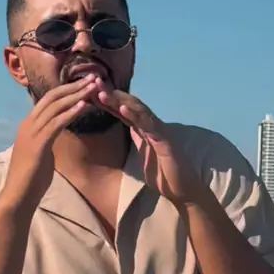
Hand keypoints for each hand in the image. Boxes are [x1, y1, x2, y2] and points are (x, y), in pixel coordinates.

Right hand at [2, 77, 98, 213]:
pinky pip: (57, 123)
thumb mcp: (41, 151)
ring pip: (56, 106)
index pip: (49, 100)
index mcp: (29, 124)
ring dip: (77, 95)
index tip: (86, 83)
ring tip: (94, 87)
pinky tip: (84, 105)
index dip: (68, 89)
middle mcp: (29, 124)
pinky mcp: (39, 143)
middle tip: (95, 78)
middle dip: (75, 86)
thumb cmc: (32, 178)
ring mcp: (32, 132)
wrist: (19, 195)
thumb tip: (58, 130)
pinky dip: (71, 112)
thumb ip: (48, 137)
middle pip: (53, 97)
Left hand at [94, 80, 205, 206]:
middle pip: (129, 105)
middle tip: (93, 84)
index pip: (124, 112)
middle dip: (111, 94)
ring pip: (138, 110)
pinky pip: (148, 124)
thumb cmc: (164, 175)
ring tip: (103, 93)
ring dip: (120, 100)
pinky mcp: (165, 140)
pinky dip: (135, 115)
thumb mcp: (144, 155)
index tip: (90, 93)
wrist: (183, 190)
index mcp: (144, 130)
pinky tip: (122, 107)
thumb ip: (137, 141)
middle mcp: (152, 126)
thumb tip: (128, 130)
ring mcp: (159, 131)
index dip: (107, 102)